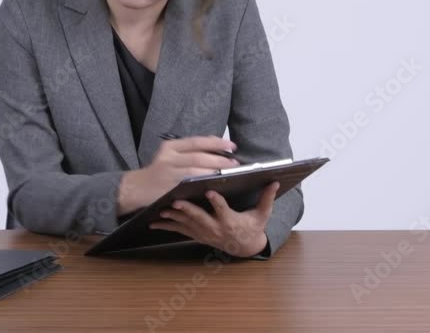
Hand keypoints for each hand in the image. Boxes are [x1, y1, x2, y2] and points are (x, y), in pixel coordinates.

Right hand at [118, 136, 238, 214]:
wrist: (136, 188)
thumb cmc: (159, 172)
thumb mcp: (170, 157)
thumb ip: (188, 153)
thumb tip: (216, 149)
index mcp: (170, 146)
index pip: (196, 142)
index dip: (216, 143)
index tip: (231, 146)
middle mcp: (169, 156)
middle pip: (199, 156)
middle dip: (219, 159)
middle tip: (234, 163)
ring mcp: (169, 172)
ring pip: (196, 170)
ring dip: (214, 171)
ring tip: (228, 173)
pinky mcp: (169, 186)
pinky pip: (189, 183)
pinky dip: (203, 182)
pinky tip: (214, 183)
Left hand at [149, 181, 279, 257]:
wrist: (245, 247)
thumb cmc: (253, 227)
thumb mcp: (262, 214)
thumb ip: (267, 198)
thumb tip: (275, 182)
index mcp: (231, 221)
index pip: (223, 210)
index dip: (216, 202)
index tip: (209, 191)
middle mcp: (216, 229)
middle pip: (200, 219)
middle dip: (187, 211)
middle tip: (175, 202)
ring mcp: (205, 234)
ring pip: (187, 225)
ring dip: (173, 218)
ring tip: (161, 210)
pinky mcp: (197, 236)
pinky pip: (180, 231)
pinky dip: (167, 226)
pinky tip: (154, 222)